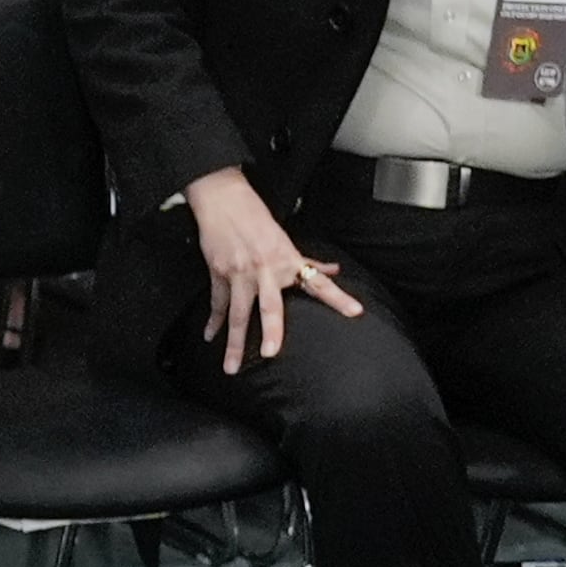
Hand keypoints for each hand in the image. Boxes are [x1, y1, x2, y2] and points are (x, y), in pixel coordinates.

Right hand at [185, 166, 362, 375]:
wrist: (223, 201)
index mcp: (287, 260)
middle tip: (270, 353)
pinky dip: (214, 321)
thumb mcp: (285, 239)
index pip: (318, 282)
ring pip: (238, 313)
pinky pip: (218, 303)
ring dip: (234, 341)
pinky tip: (210, 336)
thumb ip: (307, 260)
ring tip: (231, 365)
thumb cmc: (255, 217)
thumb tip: (334, 269)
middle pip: (269, 306)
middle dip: (270, 330)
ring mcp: (240, 273)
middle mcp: (265, 270)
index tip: (355, 311)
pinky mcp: (219, 272)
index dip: (338, 297)